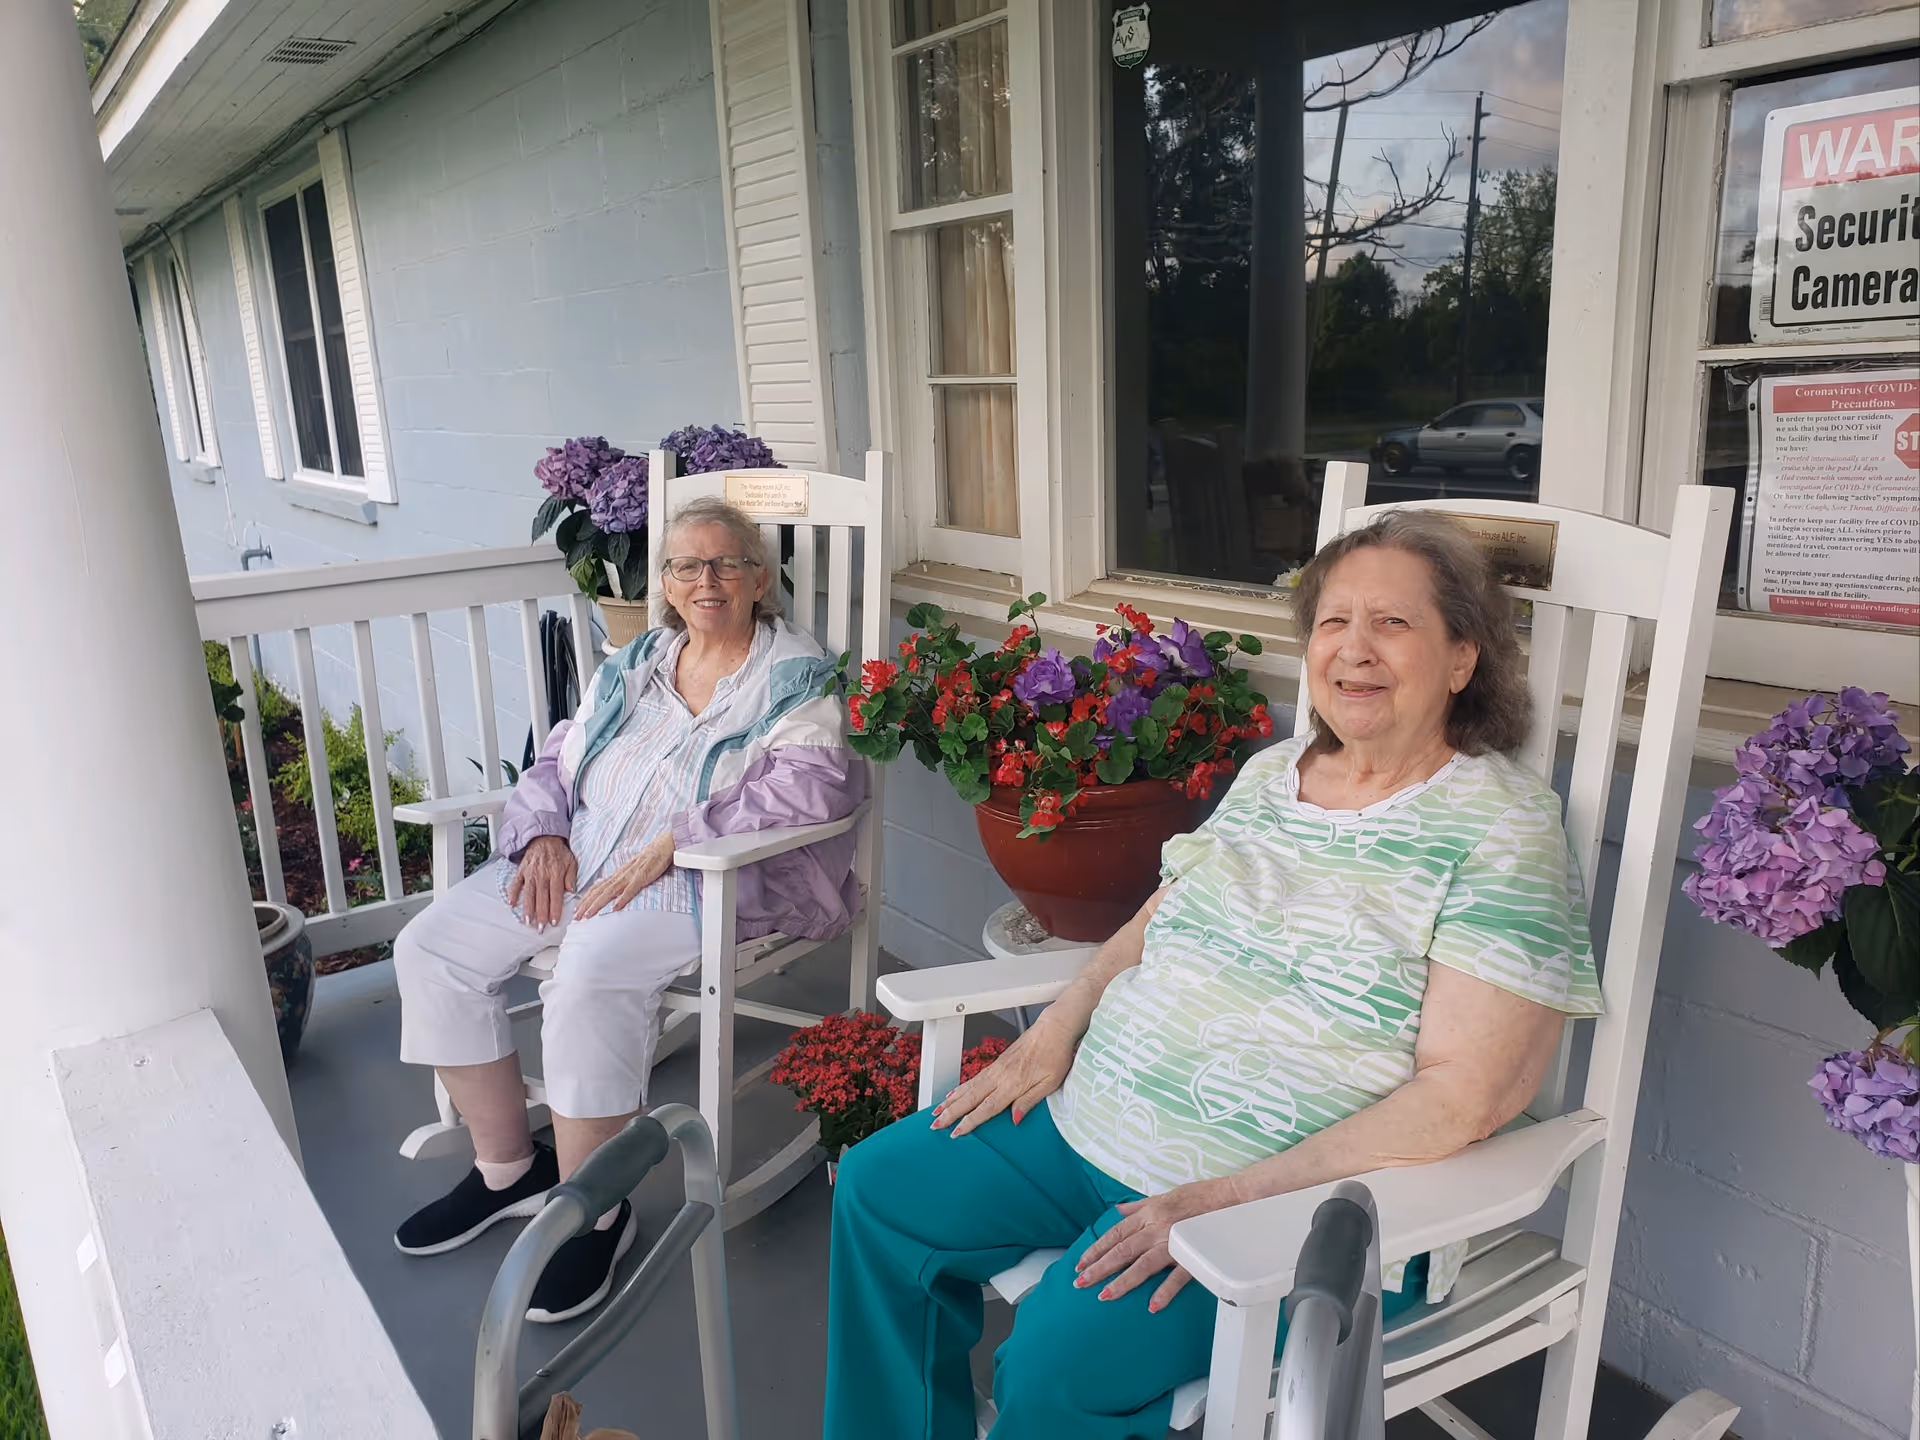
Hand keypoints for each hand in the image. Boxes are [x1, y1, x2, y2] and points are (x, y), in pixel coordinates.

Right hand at [507, 835, 575, 928]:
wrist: (544, 838)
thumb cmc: (559, 852)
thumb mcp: (571, 862)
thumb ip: (571, 877)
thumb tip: (572, 891)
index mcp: (556, 874)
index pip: (556, 895)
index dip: (555, 910)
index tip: (554, 922)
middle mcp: (542, 875)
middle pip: (542, 898)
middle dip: (541, 915)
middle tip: (540, 928)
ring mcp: (530, 874)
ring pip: (529, 894)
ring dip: (528, 909)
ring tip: (528, 922)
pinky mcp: (521, 871)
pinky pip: (516, 884)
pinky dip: (513, 894)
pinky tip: (512, 904)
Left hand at [575, 832, 674, 918]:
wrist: (662, 846)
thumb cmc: (649, 860)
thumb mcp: (632, 872)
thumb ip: (623, 882)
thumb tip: (613, 894)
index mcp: (618, 875)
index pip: (598, 888)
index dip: (586, 899)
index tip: (577, 909)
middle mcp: (620, 875)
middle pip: (599, 891)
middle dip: (586, 904)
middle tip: (576, 916)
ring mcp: (630, 876)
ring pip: (610, 891)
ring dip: (598, 903)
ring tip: (588, 914)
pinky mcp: (642, 877)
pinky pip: (630, 889)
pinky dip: (622, 898)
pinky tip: (615, 908)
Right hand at [930, 1015, 1077, 1136]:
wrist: (1053, 1029)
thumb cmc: (1055, 1055)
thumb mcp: (1050, 1083)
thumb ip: (1030, 1101)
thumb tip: (1014, 1119)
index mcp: (1012, 1084)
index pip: (986, 1108)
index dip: (969, 1121)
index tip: (955, 1132)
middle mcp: (1000, 1076)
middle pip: (970, 1098)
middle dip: (951, 1113)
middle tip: (935, 1124)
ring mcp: (996, 1069)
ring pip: (968, 1087)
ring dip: (951, 1100)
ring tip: (937, 1110)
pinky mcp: (997, 1063)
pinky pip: (974, 1078)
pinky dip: (961, 1087)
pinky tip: (954, 1092)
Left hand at [1073, 1178, 1238, 1310]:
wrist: (1234, 1198)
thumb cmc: (1200, 1196)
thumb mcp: (1165, 1196)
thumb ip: (1139, 1206)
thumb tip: (1117, 1211)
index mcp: (1150, 1213)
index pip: (1116, 1233)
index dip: (1096, 1248)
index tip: (1080, 1262)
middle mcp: (1158, 1226)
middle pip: (1122, 1250)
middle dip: (1099, 1267)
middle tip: (1080, 1282)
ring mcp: (1175, 1241)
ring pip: (1142, 1264)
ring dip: (1122, 1281)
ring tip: (1104, 1295)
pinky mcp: (1194, 1254)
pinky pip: (1177, 1276)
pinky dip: (1165, 1291)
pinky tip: (1152, 1305)